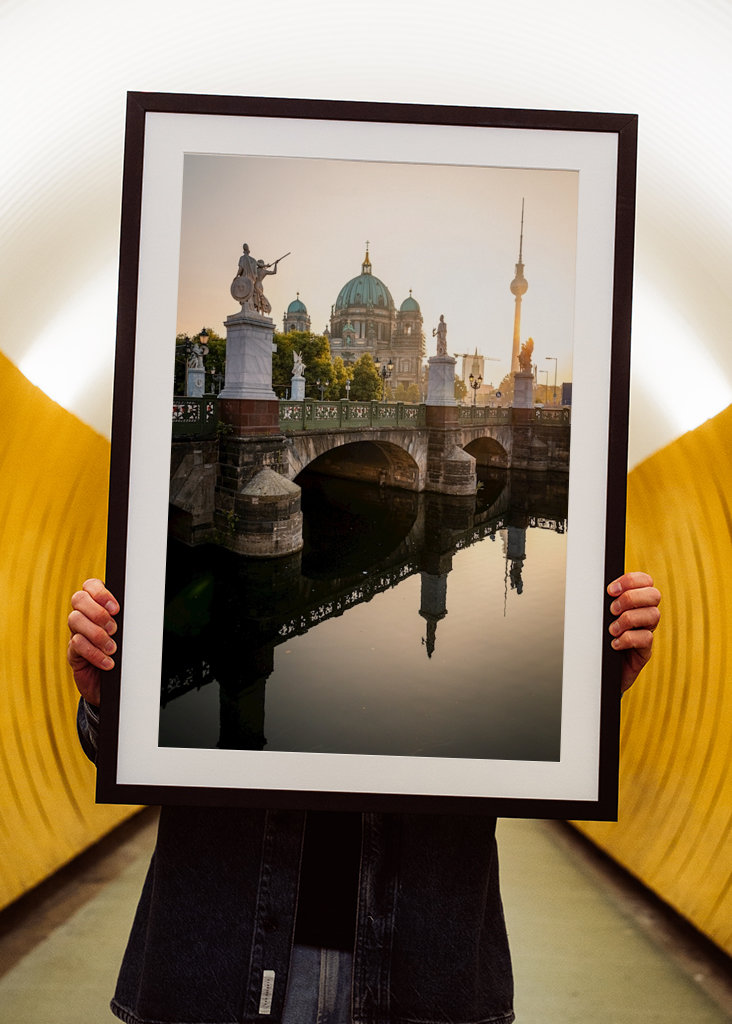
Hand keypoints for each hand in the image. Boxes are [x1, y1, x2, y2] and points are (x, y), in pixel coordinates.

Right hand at [67, 579, 119, 705]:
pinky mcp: (73, 652)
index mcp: (98, 606)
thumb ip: (128, 621)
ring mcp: (76, 633)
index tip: (116, 609)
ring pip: (75, 620)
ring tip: (112, 648)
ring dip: (97, 634)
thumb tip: (139, 612)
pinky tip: (107, 662)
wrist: (115, 685)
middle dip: (98, 612)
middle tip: (114, 628)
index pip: (91, 586)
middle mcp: (85, 616)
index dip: (100, 593)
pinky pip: (76, 644)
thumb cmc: (125, 654)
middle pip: (78, 599)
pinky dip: (94, 653)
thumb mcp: (128, 634)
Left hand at [607, 572, 660, 692]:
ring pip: (653, 615)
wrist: (598, 672)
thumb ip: (603, 602)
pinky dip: (628, 639)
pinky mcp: (645, 651)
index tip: (610, 590)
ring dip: (628, 619)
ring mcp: (646, 632)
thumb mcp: (599, 618)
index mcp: (635, 602)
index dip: (631, 580)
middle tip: (612, 610)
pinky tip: (614, 644)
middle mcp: (644, 615)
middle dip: (630, 598)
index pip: (645, 581)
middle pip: (654, 595)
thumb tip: (591, 586)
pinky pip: (646, 638)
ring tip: (612, 629)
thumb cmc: (597, 640)